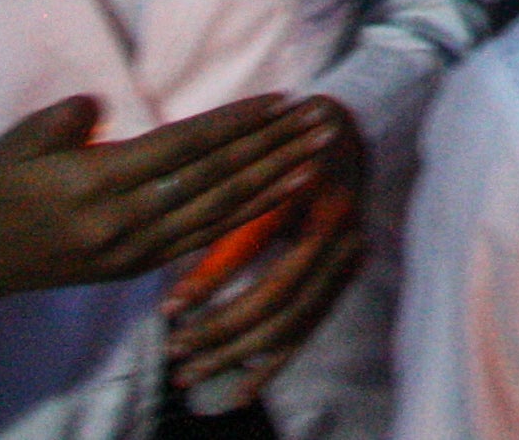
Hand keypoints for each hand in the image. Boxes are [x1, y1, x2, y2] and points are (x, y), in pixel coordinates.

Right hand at [0, 92, 330, 362]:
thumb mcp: (17, 143)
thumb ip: (65, 119)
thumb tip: (101, 102)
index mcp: (93, 185)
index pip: (181, 147)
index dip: (234, 123)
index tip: (279, 99)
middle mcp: (122, 222)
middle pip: (213, 178)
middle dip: (273, 148)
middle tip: (322, 118)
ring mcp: (133, 250)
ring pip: (218, 211)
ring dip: (274, 180)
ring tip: (319, 152)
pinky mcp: (136, 267)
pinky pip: (203, 238)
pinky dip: (247, 215)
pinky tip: (280, 194)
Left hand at [160, 96, 369, 409]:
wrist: (349, 125)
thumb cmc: (284, 138)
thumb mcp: (256, 155)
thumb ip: (227, 204)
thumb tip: (171, 260)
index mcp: (312, 186)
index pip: (259, 241)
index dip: (213, 277)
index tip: (169, 308)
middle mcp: (338, 225)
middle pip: (278, 294)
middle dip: (222, 329)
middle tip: (175, 352)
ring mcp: (348, 253)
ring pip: (293, 320)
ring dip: (239, 353)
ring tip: (190, 374)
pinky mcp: (347, 275)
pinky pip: (309, 329)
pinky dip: (274, 364)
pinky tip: (239, 392)